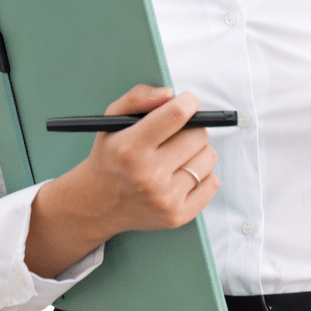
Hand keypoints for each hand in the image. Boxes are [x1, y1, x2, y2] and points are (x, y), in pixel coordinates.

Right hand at [25, 84, 218, 277]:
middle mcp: (149, 175)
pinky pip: (212, 182)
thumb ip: (138, 97)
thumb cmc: (111, 156)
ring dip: (197, 153)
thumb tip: (170, 95)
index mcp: (131, 148)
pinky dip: (201, 176)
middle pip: (199, 135)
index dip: (188, 102)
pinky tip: (181, 176)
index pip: (177, 115)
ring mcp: (165, 199)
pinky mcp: (179, 216)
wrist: (98, 204)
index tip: (188, 102)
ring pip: (209, 157)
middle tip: (175, 136)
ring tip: (176, 157)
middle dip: (190, 130)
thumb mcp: (112, 120)